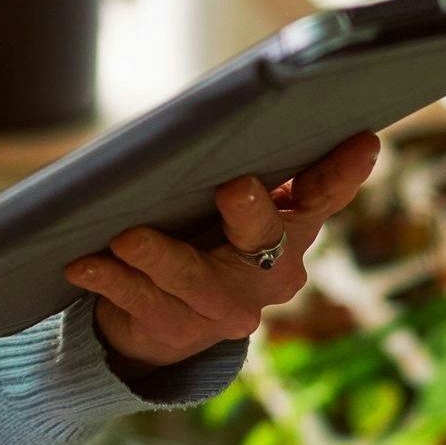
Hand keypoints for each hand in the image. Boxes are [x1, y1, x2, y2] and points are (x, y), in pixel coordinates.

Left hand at [65, 132, 382, 367]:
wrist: (161, 317)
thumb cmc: (200, 228)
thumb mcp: (227, 200)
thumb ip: (242, 165)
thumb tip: (227, 113)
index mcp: (292, 226)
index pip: (325, 194)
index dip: (345, 171)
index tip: (362, 141)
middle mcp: (271, 272)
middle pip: (264, 236)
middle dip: (250, 210)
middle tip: (232, 186)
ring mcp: (227, 309)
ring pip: (192, 278)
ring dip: (157, 255)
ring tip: (126, 237)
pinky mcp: (178, 331)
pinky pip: (141, 301)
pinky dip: (110, 279)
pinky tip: (83, 264)